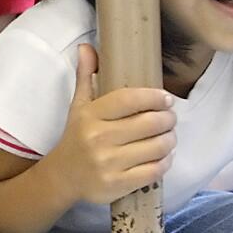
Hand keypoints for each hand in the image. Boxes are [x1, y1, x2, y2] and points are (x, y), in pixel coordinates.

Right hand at [46, 44, 176, 203]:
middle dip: (168, 119)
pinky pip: (154, 171)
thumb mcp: (78, 106)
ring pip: (156, 147)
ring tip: (168, 136)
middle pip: (149, 123)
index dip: (153, 97)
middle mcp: (98, 139)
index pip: (129, 99)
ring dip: (170, 140)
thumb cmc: (76, 137)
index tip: (165, 98)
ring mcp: (108, 164)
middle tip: (170, 117)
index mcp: (90, 116)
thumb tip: (87, 47)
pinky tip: (164, 156)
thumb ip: (86, 76)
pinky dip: (165, 161)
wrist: (62, 177)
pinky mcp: (117, 185)